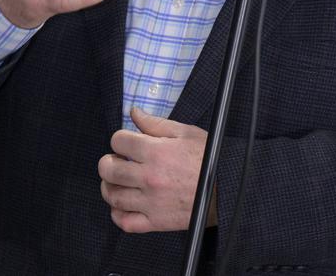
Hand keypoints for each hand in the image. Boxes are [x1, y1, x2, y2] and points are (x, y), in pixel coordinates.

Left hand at [98, 108, 211, 232]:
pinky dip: (117, 214)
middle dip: (107, 162)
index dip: (120, 139)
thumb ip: (156, 123)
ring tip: (117, 181)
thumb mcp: (186, 133)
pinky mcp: (156, 221)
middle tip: (115, 161)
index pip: (118, 142)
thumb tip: (135, 113)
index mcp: (156, 152)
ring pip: (113, 196)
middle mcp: (150, 177)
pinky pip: (125, 222)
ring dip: (109, 186)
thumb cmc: (209, 159)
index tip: (126, 143)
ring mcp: (151, 202)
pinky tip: (123, 204)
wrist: (227, 188)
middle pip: (108, 169)